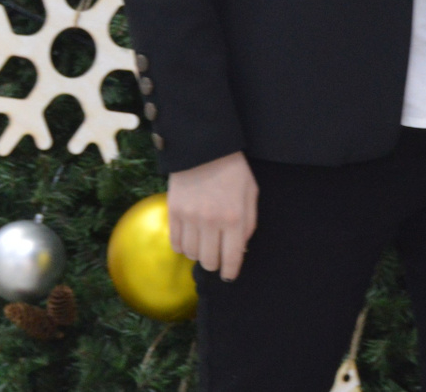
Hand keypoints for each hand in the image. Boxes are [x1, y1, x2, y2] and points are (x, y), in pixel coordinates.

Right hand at [168, 151, 258, 281]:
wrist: (204, 148)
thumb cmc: (233, 171)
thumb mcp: (251, 194)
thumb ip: (249, 224)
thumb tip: (240, 250)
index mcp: (234, 218)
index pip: (231, 258)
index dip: (230, 272)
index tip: (229, 276)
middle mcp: (211, 221)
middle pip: (209, 261)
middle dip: (215, 264)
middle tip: (217, 257)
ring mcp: (190, 217)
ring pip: (191, 255)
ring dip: (199, 254)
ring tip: (204, 243)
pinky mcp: (173, 212)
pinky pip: (175, 243)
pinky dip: (183, 246)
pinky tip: (190, 239)